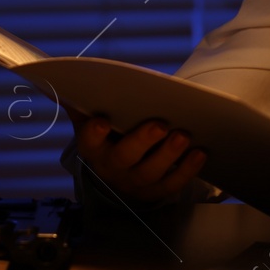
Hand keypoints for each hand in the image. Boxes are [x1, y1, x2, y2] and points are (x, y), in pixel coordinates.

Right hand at [71, 111, 206, 202]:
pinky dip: (187, 170)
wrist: (121, 169)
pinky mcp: (156, 191)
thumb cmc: (111, 133)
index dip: (94, 133)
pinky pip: (172, 184)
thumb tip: (69, 78)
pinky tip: (200, 152)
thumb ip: (87, 102)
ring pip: (150, 173)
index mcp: (93, 147)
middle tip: (160, 125)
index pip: (89, 141)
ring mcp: (134, 182)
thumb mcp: (95, 119)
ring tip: (183, 135)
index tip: (103, 121)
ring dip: (168, 155)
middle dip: (142, 141)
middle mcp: (111, 167)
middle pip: (123, 157)